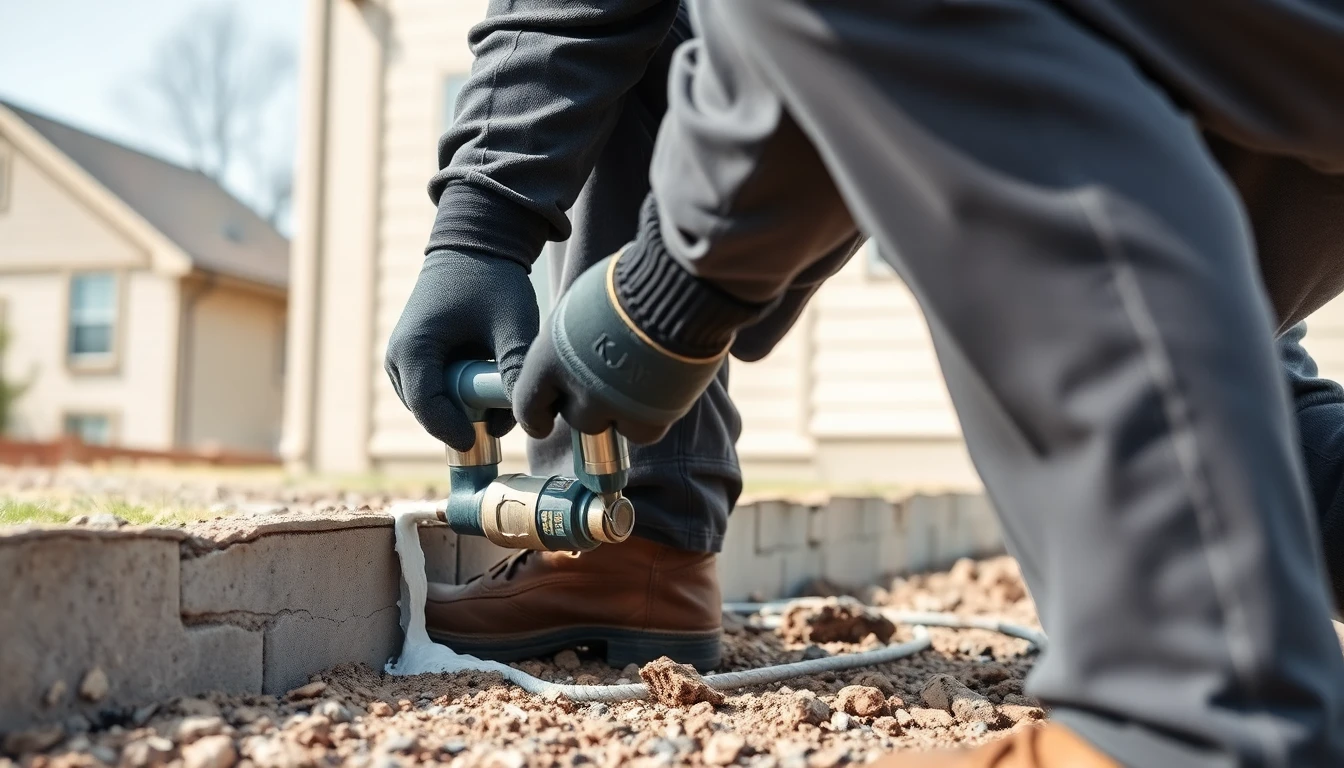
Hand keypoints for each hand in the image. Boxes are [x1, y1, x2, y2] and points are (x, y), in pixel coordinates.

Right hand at [384, 251, 538, 450]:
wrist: (476, 244)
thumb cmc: (493, 279)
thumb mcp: (512, 323)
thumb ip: (517, 368)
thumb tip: (530, 415)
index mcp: (413, 348)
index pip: (428, 408)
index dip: (454, 431)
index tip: (483, 442)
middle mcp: (398, 359)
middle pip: (431, 413)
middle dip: (467, 419)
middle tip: (506, 410)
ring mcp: (403, 361)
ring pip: (435, 406)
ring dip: (467, 407)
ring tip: (500, 386)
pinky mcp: (416, 361)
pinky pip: (438, 393)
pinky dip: (463, 395)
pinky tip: (490, 378)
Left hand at [511, 254, 727, 445]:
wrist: (675, 292)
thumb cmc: (627, 285)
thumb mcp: (580, 306)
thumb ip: (569, 340)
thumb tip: (571, 351)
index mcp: (551, 359)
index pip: (528, 405)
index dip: (535, 417)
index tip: (542, 423)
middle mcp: (580, 388)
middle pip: (576, 417)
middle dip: (588, 404)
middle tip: (607, 381)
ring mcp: (616, 406)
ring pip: (610, 426)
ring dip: (619, 412)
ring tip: (636, 383)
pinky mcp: (651, 417)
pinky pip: (643, 432)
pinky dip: (648, 419)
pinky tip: (658, 395)